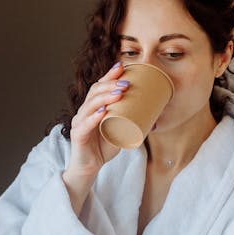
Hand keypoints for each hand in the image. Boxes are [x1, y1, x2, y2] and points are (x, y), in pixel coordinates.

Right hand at [62, 62, 127, 210]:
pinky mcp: (77, 135)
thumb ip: (133, 125)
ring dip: (104, 98)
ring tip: (119, 94)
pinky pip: (85, 124)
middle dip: (110, 84)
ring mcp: (79, 122)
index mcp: (94, 107)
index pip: (100, 86)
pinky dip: (93, 118)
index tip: (123, 66)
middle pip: (95, 91)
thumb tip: (156, 121)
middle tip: (126, 83)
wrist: (90, 168)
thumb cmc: (103, 147)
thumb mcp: (121, 133)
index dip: (109, 75)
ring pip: (90, 105)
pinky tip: (102, 112)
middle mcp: (85, 111)